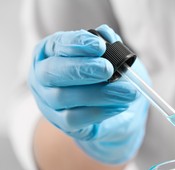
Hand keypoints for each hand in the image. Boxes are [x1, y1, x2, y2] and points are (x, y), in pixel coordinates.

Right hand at [29, 24, 149, 163]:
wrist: (116, 110)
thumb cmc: (108, 78)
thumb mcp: (112, 59)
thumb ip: (110, 47)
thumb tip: (109, 37)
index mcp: (50, 53)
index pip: (57, 45)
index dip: (77, 44)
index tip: (100, 46)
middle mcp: (43, 77)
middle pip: (52, 72)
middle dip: (82, 69)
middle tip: (108, 69)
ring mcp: (49, 102)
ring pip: (63, 97)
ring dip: (99, 93)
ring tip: (127, 92)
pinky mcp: (62, 123)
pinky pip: (74, 119)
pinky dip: (100, 112)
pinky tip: (120, 106)